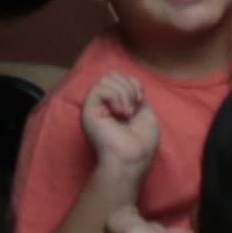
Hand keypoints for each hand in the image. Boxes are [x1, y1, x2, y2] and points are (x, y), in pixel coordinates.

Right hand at [74, 72, 162, 188]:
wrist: (133, 157)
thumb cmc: (141, 141)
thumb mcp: (144, 112)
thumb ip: (135, 95)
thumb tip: (129, 83)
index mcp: (114, 105)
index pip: (119, 78)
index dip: (133, 83)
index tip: (141, 100)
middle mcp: (101, 105)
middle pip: (111, 75)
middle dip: (128, 86)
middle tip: (134, 106)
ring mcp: (93, 107)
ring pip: (105, 79)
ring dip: (124, 93)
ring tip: (127, 113)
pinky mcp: (87, 111)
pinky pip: (100, 88)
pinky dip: (116, 97)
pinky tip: (121, 113)